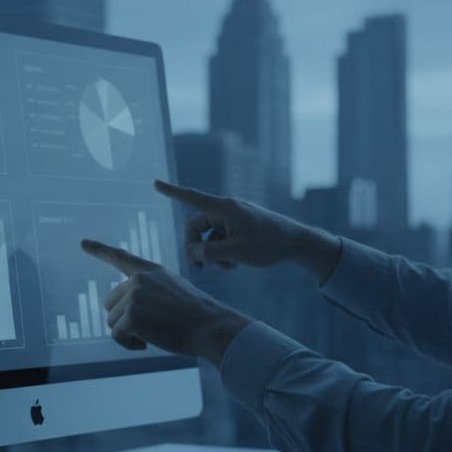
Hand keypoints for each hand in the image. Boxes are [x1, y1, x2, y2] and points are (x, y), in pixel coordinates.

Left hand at [80, 239, 250, 366]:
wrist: (211, 327)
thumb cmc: (197, 316)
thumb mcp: (173, 292)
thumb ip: (148, 292)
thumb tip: (122, 311)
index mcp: (151, 271)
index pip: (120, 257)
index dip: (99, 250)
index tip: (82, 243)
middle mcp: (139, 280)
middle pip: (110, 304)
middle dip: (123, 319)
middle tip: (148, 329)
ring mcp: (134, 296)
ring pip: (112, 322)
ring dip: (128, 334)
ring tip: (152, 335)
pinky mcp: (131, 316)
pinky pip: (117, 336)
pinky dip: (129, 344)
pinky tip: (147, 344)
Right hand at [154, 179, 341, 282]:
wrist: (297, 244)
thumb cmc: (269, 245)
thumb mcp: (237, 252)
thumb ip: (209, 253)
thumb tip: (192, 253)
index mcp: (225, 208)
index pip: (192, 198)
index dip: (171, 192)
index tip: (155, 183)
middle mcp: (227, 209)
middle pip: (197, 227)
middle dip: (197, 248)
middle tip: (201, 269)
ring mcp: (233, 218)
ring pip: (209, 237)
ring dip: (213, 254)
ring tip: (228, 268)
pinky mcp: (239, 226)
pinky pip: (220, 239)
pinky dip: (223, 252)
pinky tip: (236, 263)